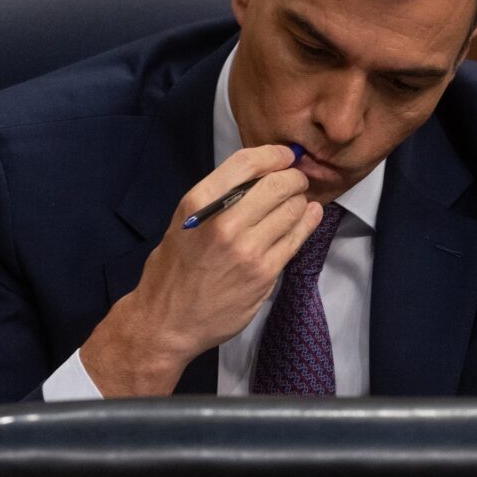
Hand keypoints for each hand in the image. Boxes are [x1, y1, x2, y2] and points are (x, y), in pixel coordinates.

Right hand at [81, 144, 322, 395]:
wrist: (167, 321)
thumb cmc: (173, 270)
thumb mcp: (184, 221)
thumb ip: (217, 197)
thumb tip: (259, 175)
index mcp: (198, 203)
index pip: (246, 163)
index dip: (274, 154)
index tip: (286, 155)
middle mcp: (224, 222)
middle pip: (277, 183)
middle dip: (293, 177)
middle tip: (296, 181)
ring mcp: (247, 249)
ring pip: (293, 209)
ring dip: (300, 201)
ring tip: (297, 203)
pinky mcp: (265, 273)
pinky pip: (296, 239)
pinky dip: (307, 223)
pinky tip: (309, 216)